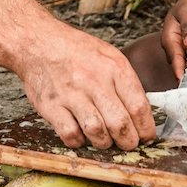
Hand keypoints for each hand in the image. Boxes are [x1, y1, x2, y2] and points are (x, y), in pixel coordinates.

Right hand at [17, 29, 156, 150]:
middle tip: (128, 144)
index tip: (146, 137)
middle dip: (128, 142)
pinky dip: (79, 141)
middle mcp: (95, 81)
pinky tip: (81, 134)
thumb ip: (125, 82)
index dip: (146, 128)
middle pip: (120, 124)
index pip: (139, 107)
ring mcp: (72, 95)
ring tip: (105, 140)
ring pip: (97, 133)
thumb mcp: (109, 55)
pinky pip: (71, 135)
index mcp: (114, 68)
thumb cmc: (76, 51)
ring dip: (104, 143)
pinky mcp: (51, 106)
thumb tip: (142, 113)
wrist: (39, 43)